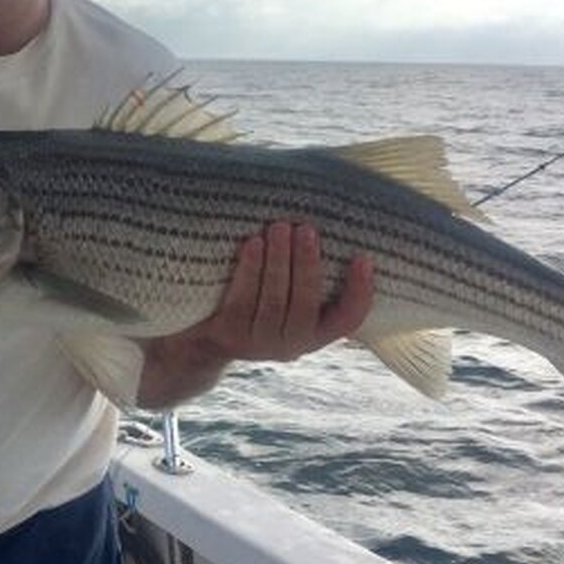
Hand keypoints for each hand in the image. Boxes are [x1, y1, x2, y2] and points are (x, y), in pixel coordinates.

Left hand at [136, 222, 372, 406]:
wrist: (200, 340)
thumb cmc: (252, 301)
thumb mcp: (284, 296)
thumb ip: (305, 275)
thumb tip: (329, 217)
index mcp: (314, 335)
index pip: (349, 319)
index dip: (361, 291)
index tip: (364, 258)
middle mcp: (291, 346)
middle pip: (306, 303)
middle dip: (307, 262)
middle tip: (306, 228)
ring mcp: (259, 344)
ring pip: (275, 300)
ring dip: (279, 261)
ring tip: (280, 227)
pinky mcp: (229, 336)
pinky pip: (243, 299)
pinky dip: (249, 269)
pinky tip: (252, 244)